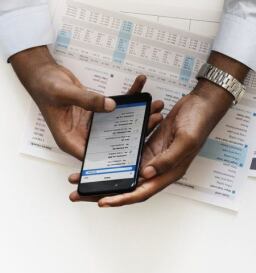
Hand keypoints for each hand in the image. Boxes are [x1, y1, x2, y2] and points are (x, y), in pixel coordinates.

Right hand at [10, 46, 162, 158]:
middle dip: (136, 131)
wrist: (41, 72)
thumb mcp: (64, 93)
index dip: (118, 158)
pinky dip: (129, 99)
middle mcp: (84, 136)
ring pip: (120, 124)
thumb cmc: (44, 86)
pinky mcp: (98, 113)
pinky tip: (141, 88)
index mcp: (72, 141)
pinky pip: (117, 108)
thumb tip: (110, 106)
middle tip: (154, 120)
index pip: (97, 157)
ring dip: (138, 115)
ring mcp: (93, 125)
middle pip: (115, 140)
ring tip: (155, 106)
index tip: (139, 151)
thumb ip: (87, 100)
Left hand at [70, 51, 247, 206]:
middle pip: (129, 186)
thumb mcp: (185, 141)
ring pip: (125, 172)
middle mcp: (160, 168)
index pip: (142, 191)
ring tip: (81, 177)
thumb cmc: (198, 122)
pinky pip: (129, 154)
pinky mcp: (150, 144)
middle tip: (79, 194)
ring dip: (105, 175)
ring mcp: (154, 156)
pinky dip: (114, 157)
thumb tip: (146, 174)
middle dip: (104, 191)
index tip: (102, 202)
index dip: (122, 198)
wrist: (203, 104)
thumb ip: (166, 159)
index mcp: (170, 172)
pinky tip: (98, 156)